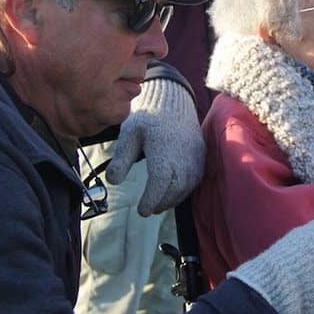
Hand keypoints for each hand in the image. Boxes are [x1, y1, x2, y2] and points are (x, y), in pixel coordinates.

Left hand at [106, 79, 205, 215]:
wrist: (173, 102)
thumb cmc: (148, 119)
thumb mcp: (129, 135)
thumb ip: (121, 158)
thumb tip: (112, 181)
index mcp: (163, 149)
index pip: (160, 181)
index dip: (152, 199)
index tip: (141, 211)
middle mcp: (183, 154)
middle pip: (176, 188)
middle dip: (162, 202)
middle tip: (149, 209)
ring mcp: (195, 156)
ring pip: (187, 186)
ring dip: (173, 199)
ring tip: (159, 204)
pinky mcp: (201, 156)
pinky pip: (196, 179)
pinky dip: (184, 190)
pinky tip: (172, 192)